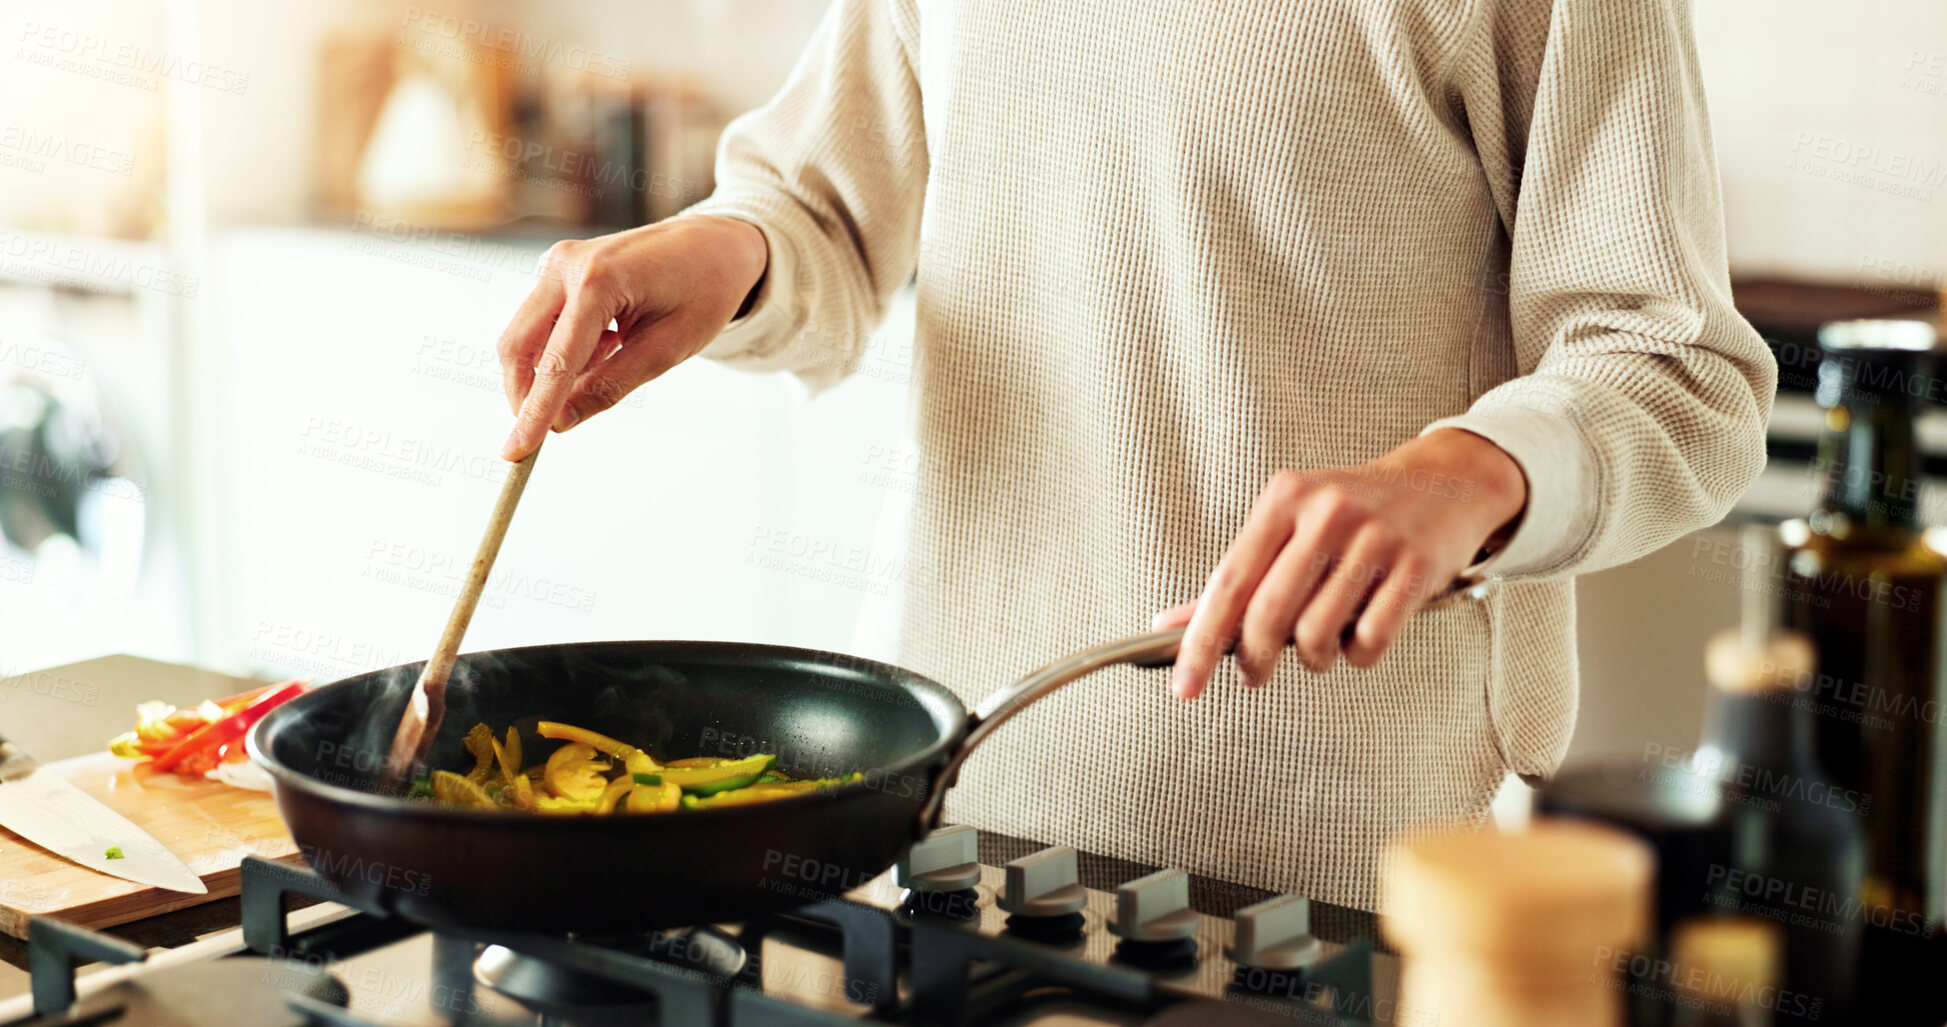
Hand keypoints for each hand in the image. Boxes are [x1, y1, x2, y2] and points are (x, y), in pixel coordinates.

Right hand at [497, 215, 768, 460]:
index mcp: (598, 279)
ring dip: (550, 371)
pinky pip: (542, 324)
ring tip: (616, 356)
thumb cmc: (703, 291)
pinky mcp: (557, 269)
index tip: (515, 454)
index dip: (534, 412)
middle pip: (518, 346)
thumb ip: (610, 385)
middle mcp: (566, 263)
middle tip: (545, 434)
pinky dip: (561, 350)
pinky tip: (609, 342)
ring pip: (525, 337)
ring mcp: (557, 262)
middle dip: (527, 395)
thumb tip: (561, 423)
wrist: (714, 243)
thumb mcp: (667, 349)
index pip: (556, 361)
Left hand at [1157, 429, 1526, 697]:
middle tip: (1253, 674)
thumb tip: (1171, 626)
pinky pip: (1370, 640)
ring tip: (1320, 645)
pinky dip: (1357, 654)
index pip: (1229, 581)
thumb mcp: (1290, 524)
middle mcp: (1327, 513)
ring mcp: (1376, 538)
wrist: (1444, 481)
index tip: (1184, 683)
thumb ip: (1237, 577)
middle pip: (1269, 613)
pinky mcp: (1416, 567)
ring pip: (1318, 633)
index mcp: (1285, 498)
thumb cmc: (1357, 511)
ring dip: (1313, 658)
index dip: (1200, 641)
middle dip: (1254, 659)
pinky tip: (1358, 637)